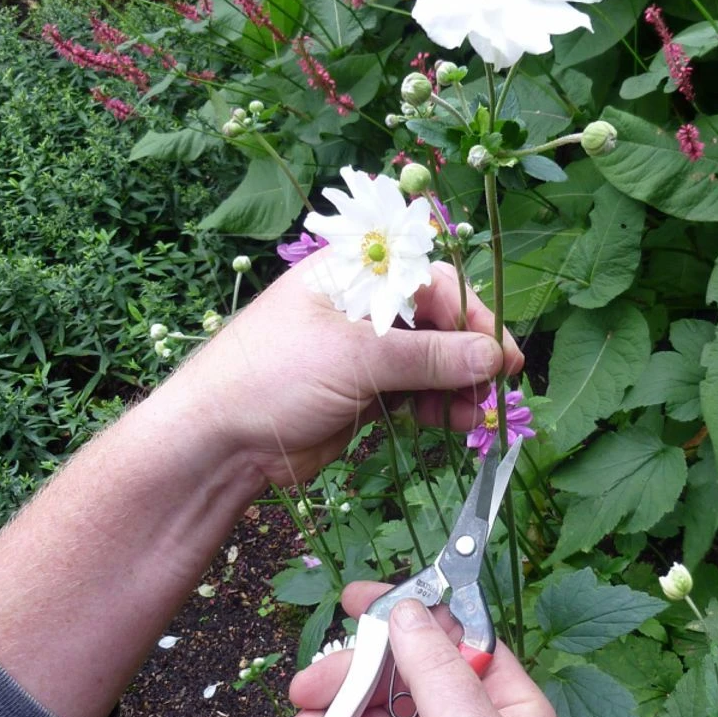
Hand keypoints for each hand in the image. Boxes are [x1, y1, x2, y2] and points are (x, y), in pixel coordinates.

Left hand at [171, 259, 522, 488]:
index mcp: (351, 275)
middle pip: (434, 321)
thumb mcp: (355, 357)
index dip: (470, 313)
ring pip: (429, 361)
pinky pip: (414, 392)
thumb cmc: (273, 376)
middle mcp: (360, 308)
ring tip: (478, 413)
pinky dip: (437, 405)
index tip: (500, 351)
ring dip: (458, 385)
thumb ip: (427, 355)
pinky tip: (455, 422)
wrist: (218, 441)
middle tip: (499, 386)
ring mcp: (361, 352)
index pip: (429, 280)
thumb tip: (492, 356)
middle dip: (469, 353)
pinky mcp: (362, 393)